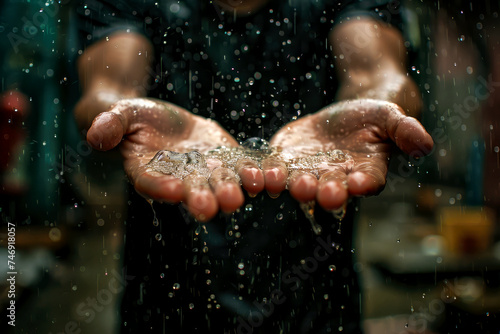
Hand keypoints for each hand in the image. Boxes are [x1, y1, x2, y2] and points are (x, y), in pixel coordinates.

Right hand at [85, 98, 264, 220]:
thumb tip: (93, 136)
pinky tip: (263, 177)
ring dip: (230, 190)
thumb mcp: (122, 114)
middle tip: (211, 207)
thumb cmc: (137, 118)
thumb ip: (111, 125)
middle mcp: (179, 179)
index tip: (174, 190)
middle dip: (201, 199)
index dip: (162, 187)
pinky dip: (250, 173)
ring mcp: (205, 172)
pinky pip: (239, 168)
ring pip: (218, 184)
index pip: (152, 183)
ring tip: (242, 194)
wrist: (164, 120)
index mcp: (149, 172)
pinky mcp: (225, 160)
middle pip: (190, 191)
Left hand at [268, 99, 433, 209]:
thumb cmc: (372, 118)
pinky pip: (275, 168)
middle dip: (325, 190)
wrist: (345, 114)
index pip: (367, 181)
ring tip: (284, 183)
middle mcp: (336, 177)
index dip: (364, 182)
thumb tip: (424, 144)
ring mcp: (308, 171)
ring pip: (300, 182)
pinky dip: (267, 172)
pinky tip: (261, 173)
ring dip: (292, 185)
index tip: (359, 182)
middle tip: (321, 191)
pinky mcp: (286, 160)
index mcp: (365, 171)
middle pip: (330, 187)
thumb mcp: (390, 117)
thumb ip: (405, 130)